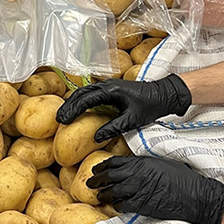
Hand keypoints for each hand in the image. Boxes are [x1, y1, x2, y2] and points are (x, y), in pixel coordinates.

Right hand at [56, 75, 191, 140]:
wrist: (163, 94)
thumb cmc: (150, 106)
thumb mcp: (132, 120)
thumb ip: (113, 128)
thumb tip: (96, 137)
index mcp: (111, 90)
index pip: (85, 99)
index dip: (73, 110)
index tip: (63, 120)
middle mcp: (107, 85)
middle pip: (81, 93)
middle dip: (68, 106)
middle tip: (59, 119)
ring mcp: (109, 86)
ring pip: (85, 92)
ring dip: (74, 103)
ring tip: (65, 115)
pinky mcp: (111, 89)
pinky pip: (91, 93)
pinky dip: (82, 101)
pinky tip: (78, 110)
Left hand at [87, 156, 223, 223]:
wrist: (197, 197)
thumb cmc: (184, 179)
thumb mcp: (163, 163)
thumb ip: (146, 164)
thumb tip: (135, 165)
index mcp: (142, 162)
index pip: (114, 162)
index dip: (102, 166)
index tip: (96, 169)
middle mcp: (137, 174)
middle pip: (108, 176)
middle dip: (96, 180)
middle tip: (90, 184)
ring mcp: (138, 190)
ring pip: (112, 192)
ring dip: (104, 194)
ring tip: (99, 196)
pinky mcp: (142, 205)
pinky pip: (122, 205)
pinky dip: (117, 206)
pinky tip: (116, 206)